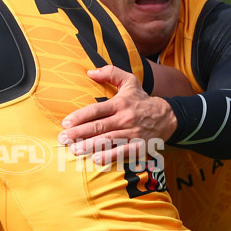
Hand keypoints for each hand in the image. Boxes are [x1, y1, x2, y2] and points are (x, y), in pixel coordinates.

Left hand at [58, 65, 178, 164]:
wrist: (166, 117)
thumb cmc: (141, 100)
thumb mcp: (129, 81)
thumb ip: (110, 73)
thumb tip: (90, 72)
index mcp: (120, 103)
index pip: (96, 110)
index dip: (80, 116)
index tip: (66, 123)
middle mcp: (125, 118)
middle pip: (98, 126)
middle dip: (79, 133)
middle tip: (63, 138)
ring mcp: (131, 133)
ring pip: (108, 140)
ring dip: (90, 146)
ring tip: (74, 150)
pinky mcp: (138, 146)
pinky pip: (122, 151)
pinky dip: (109, 156)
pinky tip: (96, 159)